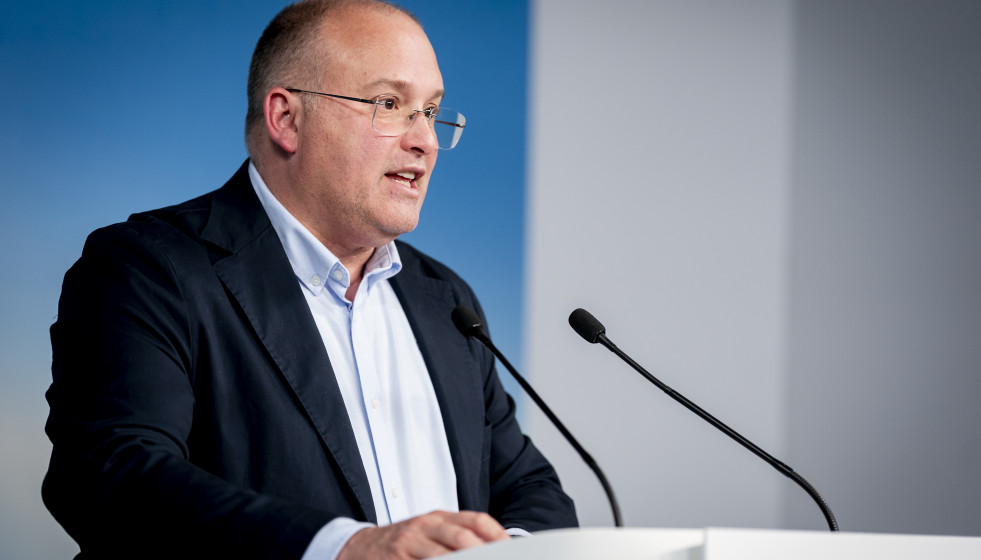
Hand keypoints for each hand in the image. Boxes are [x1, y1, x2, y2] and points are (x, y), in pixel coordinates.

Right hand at [337, 510, 509, 559]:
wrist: (358, 547)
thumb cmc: (403, 543)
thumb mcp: (430, 532)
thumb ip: (457, 537)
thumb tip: (494, 546)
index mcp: (439, 517)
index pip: (476, 520)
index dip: (497, 534)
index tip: (512, 548)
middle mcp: (426, 526)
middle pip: (463, 537)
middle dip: (484, 552)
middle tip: (500, 558)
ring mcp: (410, 543)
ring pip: (444, 555)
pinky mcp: (397, 558)